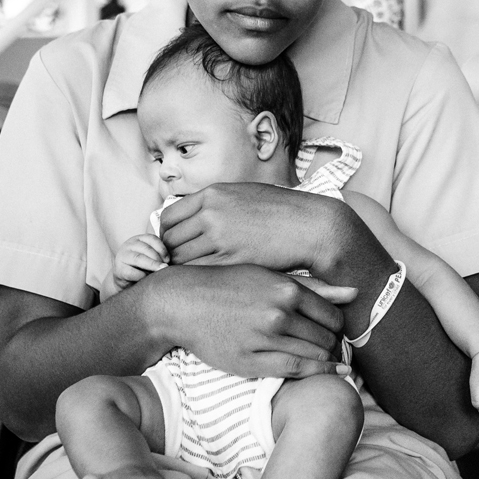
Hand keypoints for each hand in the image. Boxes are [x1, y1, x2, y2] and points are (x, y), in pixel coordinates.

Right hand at [111, 234, 167, 290]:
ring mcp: (122, 256)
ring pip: (139, 258)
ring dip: (152, 265)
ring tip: (160, 271)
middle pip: (146, 249)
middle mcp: (129, 245)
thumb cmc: (142, 267)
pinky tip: (147, 278)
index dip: (162, 249)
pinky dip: (142, 275)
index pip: (152, 239)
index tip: (168, 259)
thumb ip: (159, 255)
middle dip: (157, 258)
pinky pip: (132, 272)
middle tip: (165, 267)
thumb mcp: (150, 257)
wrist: (124, 280)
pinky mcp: (119, 270)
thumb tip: (170, 261)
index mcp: (139, 239)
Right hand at [138, 263, 356, 380]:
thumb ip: (313, 287)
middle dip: (334, 343)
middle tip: (333, 346)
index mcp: (286, 290)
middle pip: (327, 337)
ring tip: (330, 359)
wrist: (184, 303)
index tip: (334, 330)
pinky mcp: (251, 361)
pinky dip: (317, 372)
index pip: (333, 315)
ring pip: (315, 355)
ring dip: (327, 359)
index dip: (338, 326)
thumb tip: (355, 292)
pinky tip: (330, 372)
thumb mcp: (269, 277)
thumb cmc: (228, 285)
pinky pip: (296, 370)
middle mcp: (279, 314)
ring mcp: (265, 339)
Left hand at [157, 182, 354, 277]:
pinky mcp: (232, 259)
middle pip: (170, 240)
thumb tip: (196, 217)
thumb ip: (217, 204)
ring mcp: (220, 236)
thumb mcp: (245, 195)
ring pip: (180, 259)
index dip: (166, 236)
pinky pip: (198, 272)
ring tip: (193, 278)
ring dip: (183, 270)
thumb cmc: (283, 212)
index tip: (173, 247)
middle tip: (180, 268)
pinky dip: (197, 280)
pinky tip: (207, 283)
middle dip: (171, 255)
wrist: (312, 226)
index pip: (168, 217)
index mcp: (213, 194)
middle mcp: (211, 213)